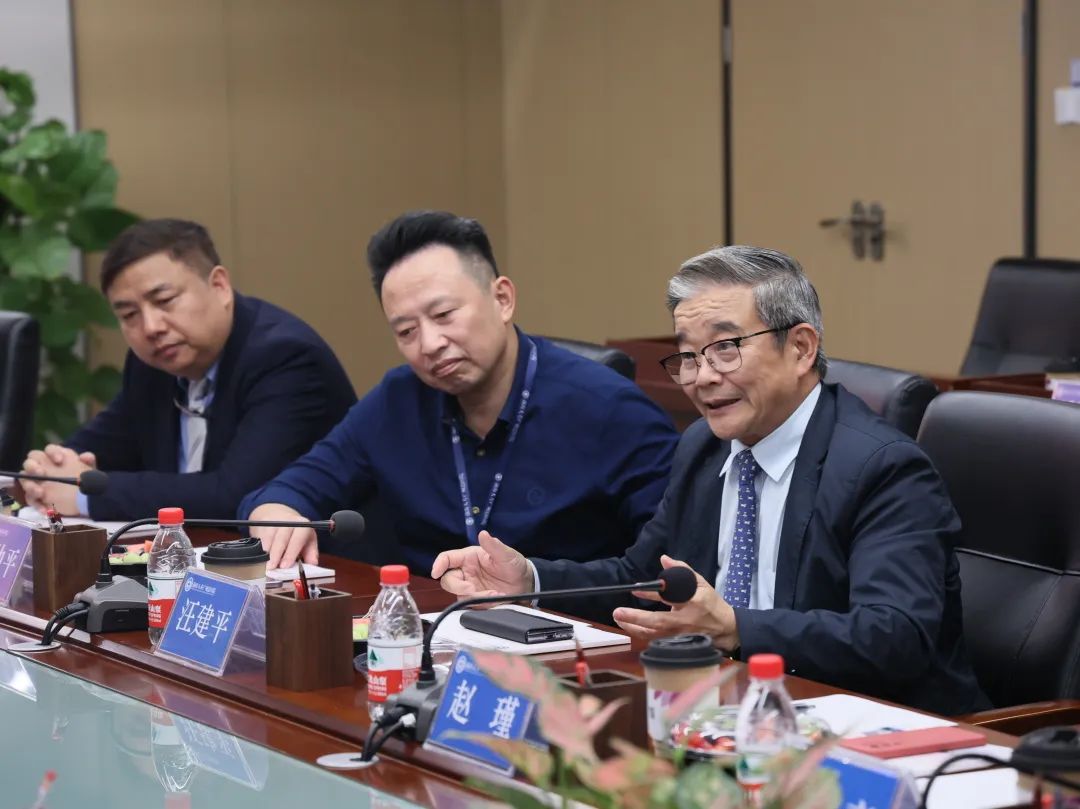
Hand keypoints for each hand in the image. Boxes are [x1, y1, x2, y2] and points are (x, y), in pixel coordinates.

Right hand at [21, 445, 93, 515]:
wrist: (86, 500)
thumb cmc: (85, 481)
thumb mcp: (90, 472)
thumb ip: (88, 462)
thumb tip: (85, 457)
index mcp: (56, 458)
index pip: (49, 449)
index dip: (52, 452)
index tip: (60, 461)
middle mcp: (43, 468)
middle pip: (29, 462)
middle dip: (33, 466)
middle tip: (41, 473)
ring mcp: (37, 483)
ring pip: (25, 480)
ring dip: (30, 486)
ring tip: (40, 493)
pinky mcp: (37, 498)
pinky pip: (31, 499)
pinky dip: (37, 505)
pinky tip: (47, 510)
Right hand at [248, 503, 317, 568]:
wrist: (278, 515)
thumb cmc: (295, 533)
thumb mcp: (307, 540)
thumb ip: (311, 553)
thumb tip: (312, 564)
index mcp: (303, 526)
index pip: (298, 539)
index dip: (291, 553)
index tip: (285, 566)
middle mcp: (289, 522)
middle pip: (282, 538)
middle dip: (277, 555)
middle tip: (273, 568)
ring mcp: (275, 522)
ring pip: (270, 539)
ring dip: (267, 553)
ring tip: (266, 566)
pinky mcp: (263, 524)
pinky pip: (261, 537)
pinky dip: (261, 549)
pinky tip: (261, 557)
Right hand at [430, 530, 531, 597]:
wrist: (526, 583)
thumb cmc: (514, 565)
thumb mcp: (507, 554)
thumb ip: (494, 545)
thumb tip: (483, 534)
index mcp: (469, 557)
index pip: (447, 558)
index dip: (439, 564)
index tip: (436, 572)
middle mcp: (466, 572)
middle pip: (448, 580)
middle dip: (458, 586)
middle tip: (472, 590)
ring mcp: (470, 587)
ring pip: (459, 595)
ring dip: (475, 597)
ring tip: (494, 594)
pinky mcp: (477, 600)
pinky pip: (471, 605)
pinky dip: (482, 604)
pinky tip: (496, 599)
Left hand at [612, 555, 739, 650]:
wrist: (725, 630)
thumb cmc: (711, 604)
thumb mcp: (702, 584)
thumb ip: (682, 571)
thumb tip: (664, 559)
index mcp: (695, 603)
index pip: (671, 597)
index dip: (651, 595)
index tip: (635, 590)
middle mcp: (687, 622)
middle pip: (658, 623)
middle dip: (636, 618)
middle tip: (618, 612)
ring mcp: (681, 636)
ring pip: (654, 636)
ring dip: (634, 628)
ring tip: (619, 619)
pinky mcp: (677, 645)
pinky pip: (655, 640)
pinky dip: (641, 634)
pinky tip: (630, 626)